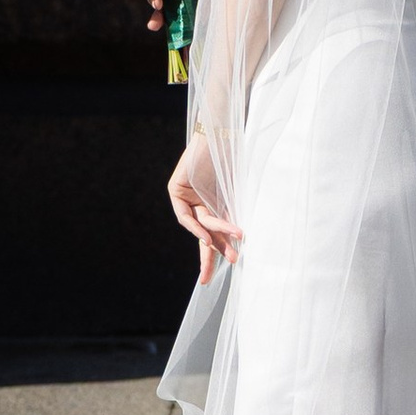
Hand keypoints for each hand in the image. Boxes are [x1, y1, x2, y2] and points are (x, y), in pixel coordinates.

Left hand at [167, 130, 239, 284]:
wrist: (222, 134)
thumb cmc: (234, 160)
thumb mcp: (235, 197)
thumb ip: (231, 218)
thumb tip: (240, 245)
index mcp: (213, 204)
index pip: (214, 233)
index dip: (217, 253)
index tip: (220, 272)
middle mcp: (197, 202)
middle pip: (203, 236)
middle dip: (208, 258)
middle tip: (208, 280)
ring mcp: (185, 196)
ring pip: (201, 226)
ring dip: (217, 240)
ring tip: (233, 254)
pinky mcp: (175, 190)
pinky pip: (186, 216)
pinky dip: (198, 228)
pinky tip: (208, 238)